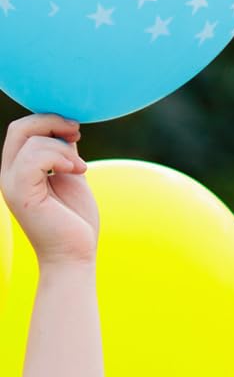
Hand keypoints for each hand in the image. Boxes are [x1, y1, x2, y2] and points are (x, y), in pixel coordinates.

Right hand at [0, 114, 96, 264]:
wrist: (74, 256)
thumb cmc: (75, 222)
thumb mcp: (72, 178)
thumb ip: (65, 155)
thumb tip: (67, 131)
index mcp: (20, 169)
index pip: (22, 130)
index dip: (48, 120)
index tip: (75, 131)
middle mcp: (9, 174)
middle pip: (20, 128)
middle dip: (52, 123)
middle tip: (77, 135)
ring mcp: (11, 184)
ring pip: (31, 141)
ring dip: (64, 148)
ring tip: (81, 169)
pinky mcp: (20, 193)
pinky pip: (34, 158)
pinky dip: (60, 157)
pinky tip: (78, 171)